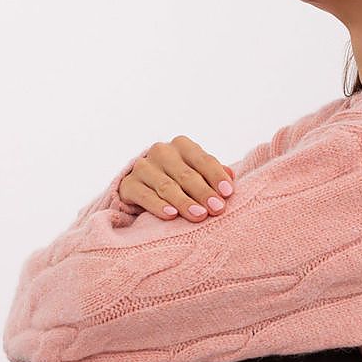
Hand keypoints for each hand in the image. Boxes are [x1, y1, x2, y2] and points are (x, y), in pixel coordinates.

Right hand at [118, 136, 235, 220]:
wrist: (141, 188)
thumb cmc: (178, 181)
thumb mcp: (197, 174)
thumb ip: (213, 174)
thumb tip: (232, 177)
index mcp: (182, 145)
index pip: (203, 160)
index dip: (216, 176)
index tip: (228, 193)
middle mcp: (161, 151)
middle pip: (186, 174)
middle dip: (203, 192)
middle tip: (217, 208)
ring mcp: (143, 167)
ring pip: (166, 186)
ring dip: (184, 202)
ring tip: (199, 215)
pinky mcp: (128, 184)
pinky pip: (145, 196)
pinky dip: (158, 206)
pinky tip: (171, 215)